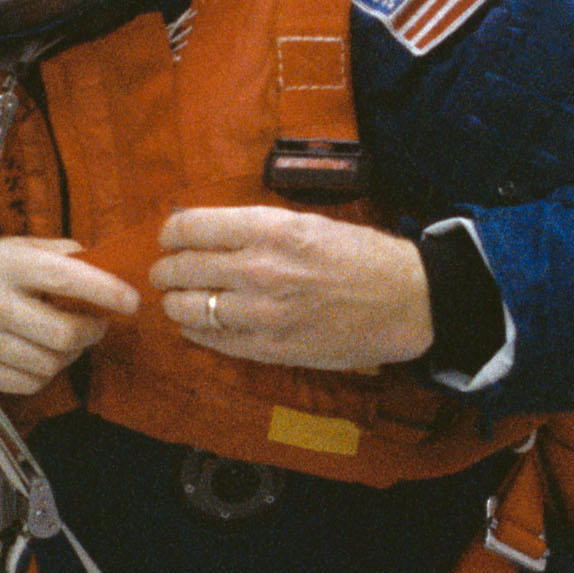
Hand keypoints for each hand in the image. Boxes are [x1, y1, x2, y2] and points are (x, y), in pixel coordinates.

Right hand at [0, 236, 138, 396]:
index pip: (64, 279)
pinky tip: (40, 354)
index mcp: (4, 261)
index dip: (105, 292)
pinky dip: (46, 374)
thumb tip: (112, 271)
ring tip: (66, 339)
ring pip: (50, 364)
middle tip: (98, 324)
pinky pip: (30, 384)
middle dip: (92, 332)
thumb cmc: (0, 272)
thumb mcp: (27, 248)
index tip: (132, 302)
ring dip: (70, 355)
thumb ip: (67, 256)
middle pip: (62, 334)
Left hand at [152, 205, 433, 368]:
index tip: (169, 238)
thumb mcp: (307, 222)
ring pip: (188, 309)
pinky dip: (197, 333)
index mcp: (270, 230)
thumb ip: (254, 228)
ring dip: (176, 304)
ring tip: (179, 301)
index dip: (170, 233)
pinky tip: (199, 326)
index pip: (190, 228)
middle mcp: (259, 270)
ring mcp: (262, 314)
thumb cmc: (362, 256)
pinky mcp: (270, 349)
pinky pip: (213, 341)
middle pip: (182, 269)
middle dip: (167, 270)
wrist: (407, 301)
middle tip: (166, 272)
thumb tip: (204, 229)